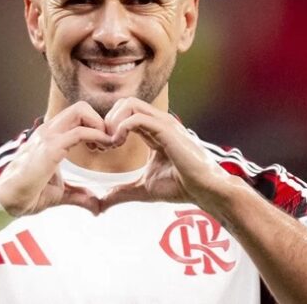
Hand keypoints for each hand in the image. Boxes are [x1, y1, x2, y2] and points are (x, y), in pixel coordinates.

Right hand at [0, 101, 110, 215]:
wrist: (7, 202)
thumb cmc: (27, 194)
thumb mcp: (60, 193)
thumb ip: (79, 195)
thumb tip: (96, 204)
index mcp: (50, 137)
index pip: (77, 116)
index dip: (95, 127)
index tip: (102, 147)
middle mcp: (48, 131)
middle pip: (80, 107)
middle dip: (100, 121)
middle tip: (107, 143)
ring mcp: (48, 137)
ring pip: (81, 111)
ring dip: (100, 126)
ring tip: (106, 146)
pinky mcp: (50, 148)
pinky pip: (80, 132)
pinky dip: (97, 136)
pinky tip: (102, 148)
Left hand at [100, 97, 228, 210]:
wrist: (205, 191)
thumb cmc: (181, 187)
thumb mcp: (142, 189)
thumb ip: (121, 193)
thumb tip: (101, 205)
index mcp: (153, 131)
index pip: (125, 113)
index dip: (108, 128)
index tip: (102, 149)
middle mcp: (158, 123)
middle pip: (125, 102)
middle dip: (107, 120)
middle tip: (103, 144)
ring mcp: (163, 124)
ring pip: (129, 103)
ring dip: (112, 121)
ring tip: (111, 143)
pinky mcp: (166, 130)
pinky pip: (137, 117)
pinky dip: (121, 127)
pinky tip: (117, 143)